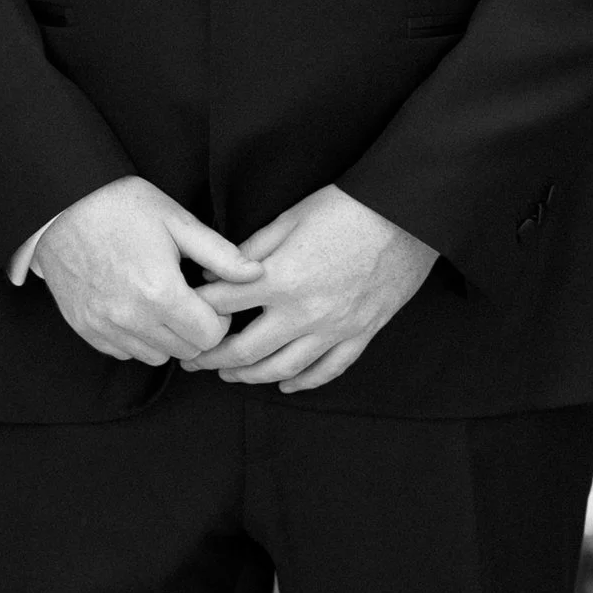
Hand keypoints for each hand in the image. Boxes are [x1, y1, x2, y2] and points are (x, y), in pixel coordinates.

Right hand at [31, 178, 267, 366]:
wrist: (60, 205)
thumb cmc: (121, 206)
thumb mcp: (177, 220)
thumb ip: (220, 254)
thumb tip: (256, 275)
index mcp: (161, 292)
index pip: (210, 336)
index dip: (218, 317)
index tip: (209, 295)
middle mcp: (132, 318)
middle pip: (186, 351)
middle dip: (196, 329)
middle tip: (190, 299)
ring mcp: (105, 327)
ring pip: (156, 357)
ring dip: (167, 337)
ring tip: (163, 303)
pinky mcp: (86, 328)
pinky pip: (125, 352)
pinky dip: (137, 339)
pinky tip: (136, 307)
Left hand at [183, 185, 435, 392]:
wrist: (409, 214)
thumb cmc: (347, 208)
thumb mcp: (290, 218)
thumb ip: (251, 250)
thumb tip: (216, 272)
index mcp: (281, 279)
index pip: (223, 304)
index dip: (197, 309)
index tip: (183, 312)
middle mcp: (304, 312)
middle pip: (245, 350)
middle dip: (212, 358)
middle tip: (192, 360)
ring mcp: (334, 328)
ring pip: (283, 369)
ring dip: (250, 376)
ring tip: (230, 375)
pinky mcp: (361, 334)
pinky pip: (328, 369)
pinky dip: (304, 382)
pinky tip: (285, 385)